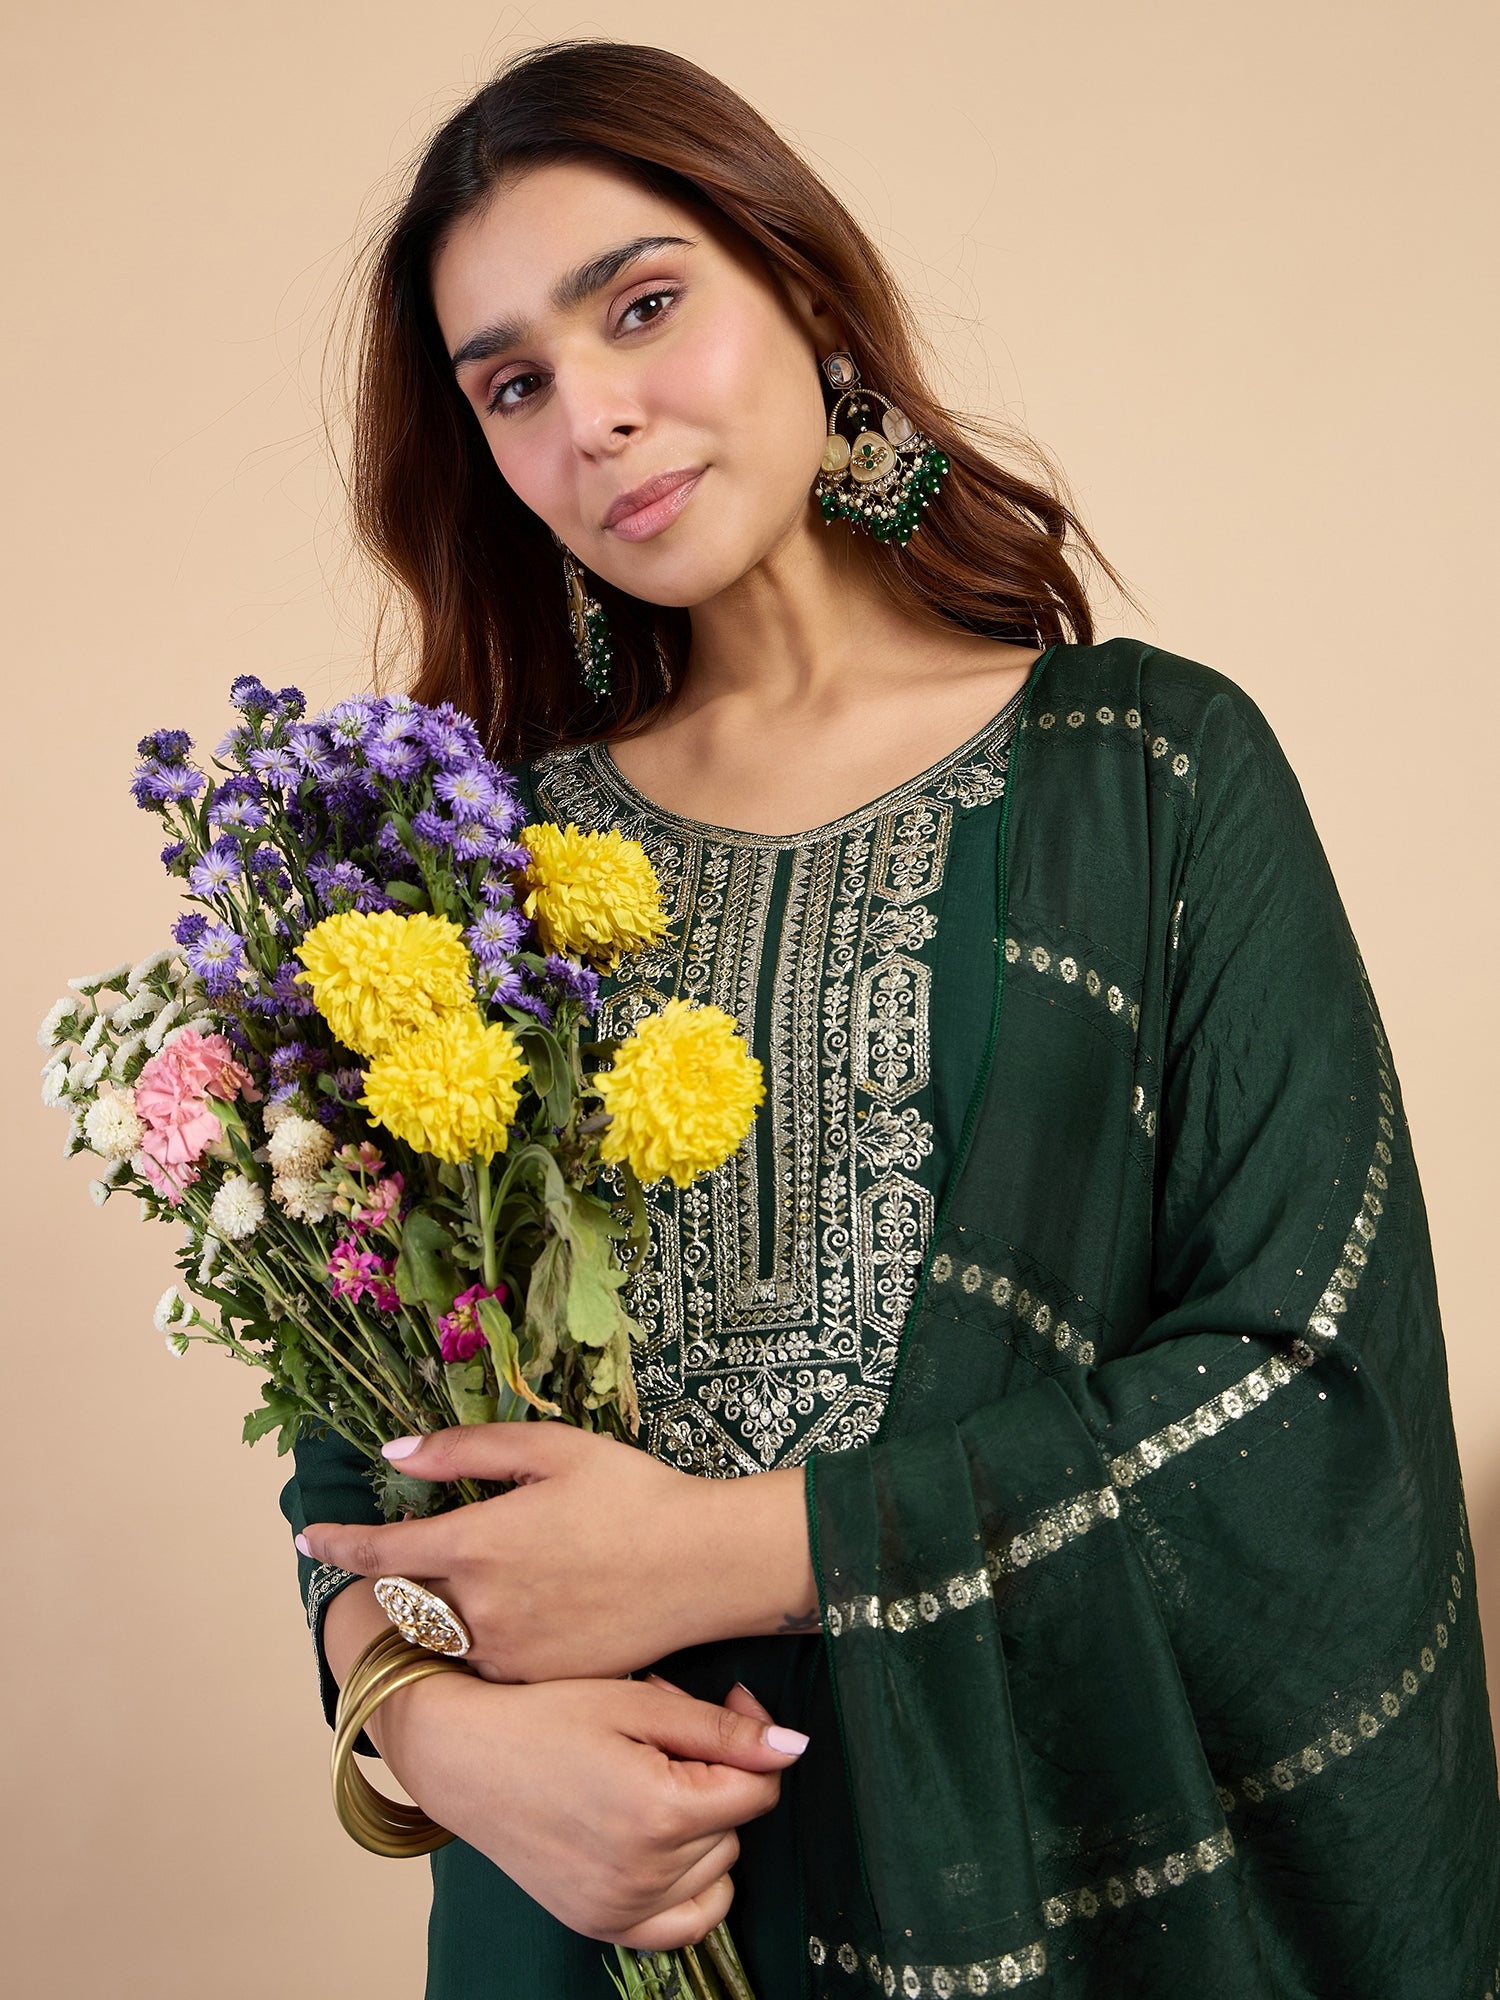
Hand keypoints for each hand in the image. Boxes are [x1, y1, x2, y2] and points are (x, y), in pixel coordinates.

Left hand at [296, 1421, 817, 1679]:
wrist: (704, 1565)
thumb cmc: (632, 1494)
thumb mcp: (551, 1449)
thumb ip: (465, 1451)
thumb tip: (395, 1454)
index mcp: (475, 1544)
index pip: (378, 1554)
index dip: (336, 1545)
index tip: (308, 1540)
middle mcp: (480, 1609)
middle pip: (405, 1601)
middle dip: (394, 1579)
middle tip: (407, 1554)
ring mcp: (508, 1654)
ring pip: (444, 1636)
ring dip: (439, 1611)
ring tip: (474, 1581)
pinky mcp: (539, 1681)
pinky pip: (488, 1663)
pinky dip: (483, 1637)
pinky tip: (524, 1609)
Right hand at [377, 1664, 806, 1949]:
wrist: (463, 1758)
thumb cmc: (546, 1717)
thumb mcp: (638, 1702)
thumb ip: (723, 1728)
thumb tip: (795, 1747)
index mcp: (658, 1811)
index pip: (759, 1789)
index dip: (751, 1739)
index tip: (727, 1704)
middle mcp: (644, 1874)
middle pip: (736, 1826)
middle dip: (715, 1777)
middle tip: (661, 1739)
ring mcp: (621, 1909)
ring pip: (717, 1867)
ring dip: (700, 1825)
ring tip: (647, 1778)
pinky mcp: (602, 1925)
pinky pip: (688, 1922)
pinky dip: (692, 1885)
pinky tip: (665, 1845)